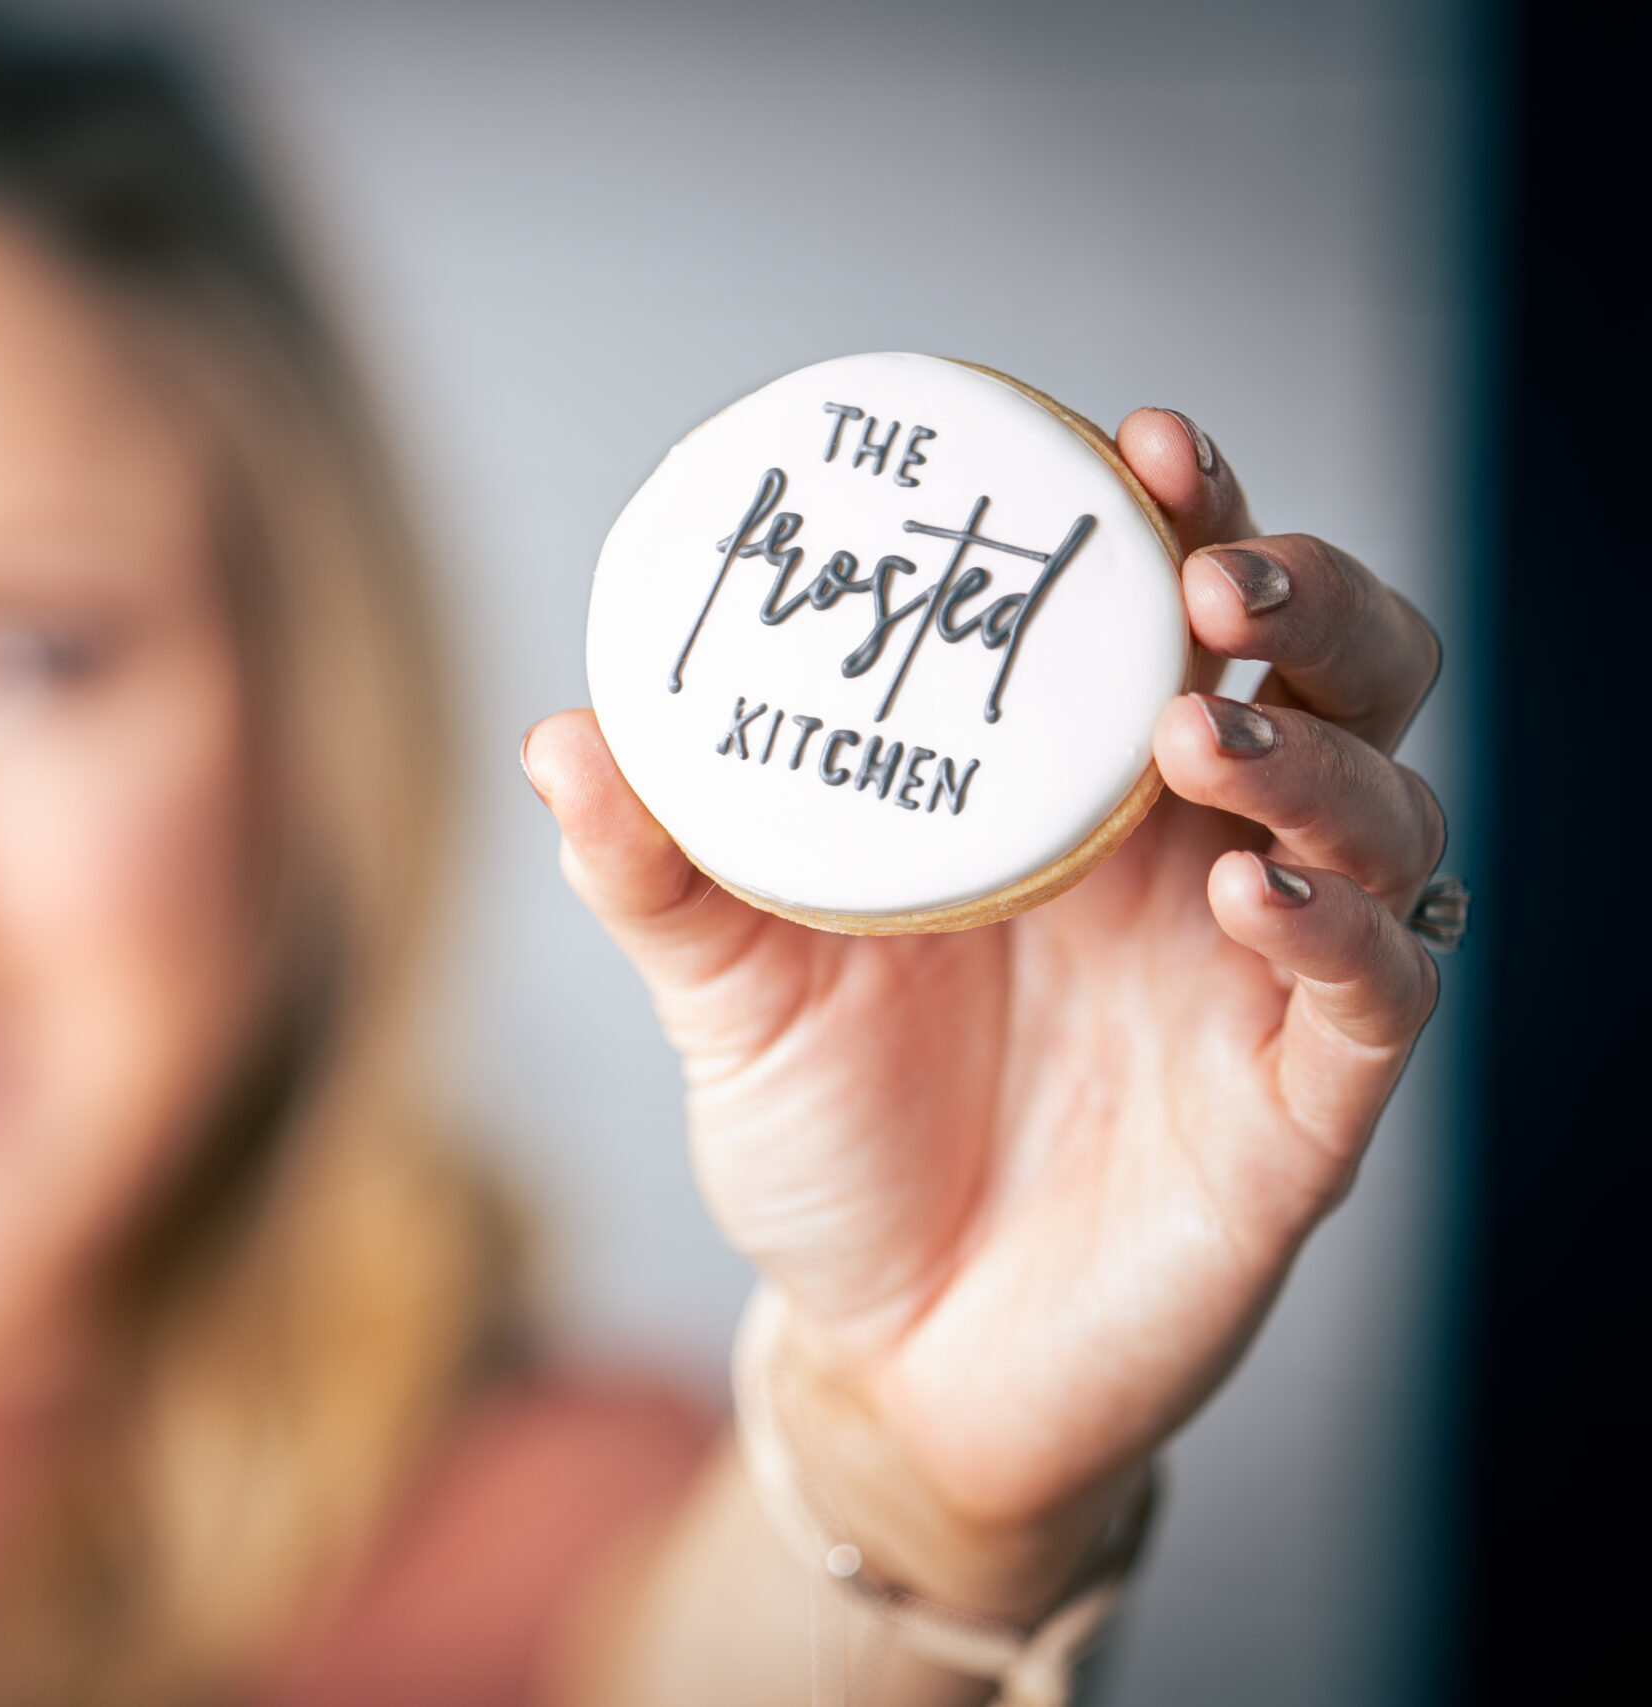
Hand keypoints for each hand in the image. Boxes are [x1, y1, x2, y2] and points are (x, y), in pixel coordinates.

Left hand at [523, 409, 1444, 1618]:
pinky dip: (1341, 929)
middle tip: (1208, 571)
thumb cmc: (830, 1143)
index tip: (1151, 442)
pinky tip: (1255, 898)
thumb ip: (656, 866)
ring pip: (1387, 811)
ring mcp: (1259, 978)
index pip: (1171, 613)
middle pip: (1340, 672)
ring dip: (1318, 751)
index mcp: (1072, 797)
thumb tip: (561, 736)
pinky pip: (1377, 990)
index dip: (1189, 515)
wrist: (887, 1354)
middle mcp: (1190, 859)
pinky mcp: (1300, 1108)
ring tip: (1201, 733)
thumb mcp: (727, 990)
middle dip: (1308, 595)